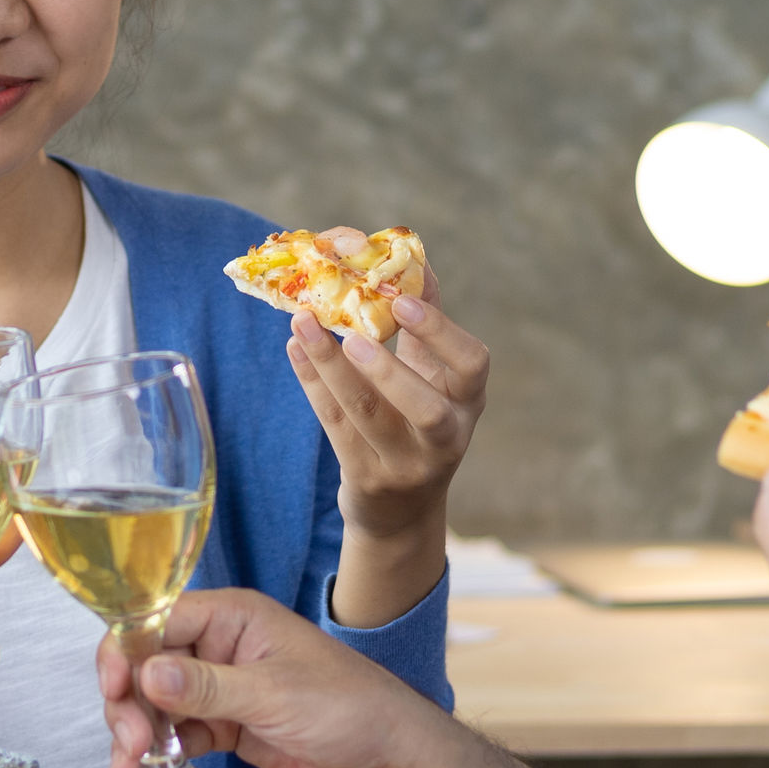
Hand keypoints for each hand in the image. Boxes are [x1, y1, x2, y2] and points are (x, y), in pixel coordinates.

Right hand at [94, 587, 463, 767]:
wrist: (390, 764)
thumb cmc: (349, 709)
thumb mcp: (274, 694)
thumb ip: (207, 686)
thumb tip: (146, 673)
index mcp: (233, 617)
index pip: (157, 620)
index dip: (126, 652)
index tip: (114, 690)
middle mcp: (220, 647)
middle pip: (147, 664)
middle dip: (129, 703)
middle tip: (134, 746)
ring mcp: (221, 689)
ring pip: (155, 704)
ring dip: (137, 735)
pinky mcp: (227, 728)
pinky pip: (177, 736)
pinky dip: (158, 755)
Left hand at [293, 278, 487, 626]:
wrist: (401, 508)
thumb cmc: (418, 421)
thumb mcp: (432, 377)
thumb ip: (423, 324)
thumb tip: (409, 259)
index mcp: (468, 402)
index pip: (473, 365)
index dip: (441, 332)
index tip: (403, 301)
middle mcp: (446, 438)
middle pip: (426, 410)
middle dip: (389, 370)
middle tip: (353, 332)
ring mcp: (406, 465)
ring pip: (368, 418)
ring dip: (333, 369)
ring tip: (303, 325)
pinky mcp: (367, 479)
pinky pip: (335, 427)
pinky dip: (312, 384)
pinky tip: (295, 349)